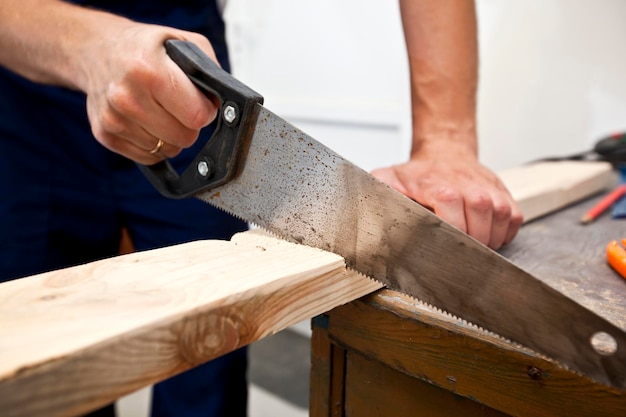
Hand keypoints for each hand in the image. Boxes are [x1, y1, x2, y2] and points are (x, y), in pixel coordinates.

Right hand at [79, 22, 217, 164]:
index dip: (206, 111)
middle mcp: (126, 96)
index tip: (200, 102)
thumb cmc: (144, 47)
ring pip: (167, 149)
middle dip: (189, 125)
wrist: (96, 50)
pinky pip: (148, 156)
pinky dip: (154, 143)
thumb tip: (226, 103)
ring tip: (160, 109)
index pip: (197, 116)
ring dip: (171, 135)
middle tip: (179, 106)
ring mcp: (113, 118)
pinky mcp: (105, 135)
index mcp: (148, 70)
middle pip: (184, 138)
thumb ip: (210, 71)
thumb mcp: (183, 42)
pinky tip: (146, 120)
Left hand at [371, 145, 522, 249]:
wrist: (445, 150)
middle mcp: (471, 190)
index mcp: (442, 191)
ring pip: (500, 228)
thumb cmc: (417, 172)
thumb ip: (377, 197)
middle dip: (468, 250)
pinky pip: (514, 221)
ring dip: (488, 243)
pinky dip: (504, 233)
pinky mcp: (505, 193)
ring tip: (472, 248)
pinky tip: (488, 235)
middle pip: (479, 234)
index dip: (449, 248)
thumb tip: (365, 217)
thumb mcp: (388, 180)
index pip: (455, 229)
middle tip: (456, 259)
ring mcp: (491, 192)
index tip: (442, 258)